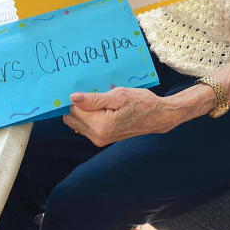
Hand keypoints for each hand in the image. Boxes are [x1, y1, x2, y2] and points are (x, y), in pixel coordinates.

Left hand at [63, 87, 180, 146]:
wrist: (156, 116)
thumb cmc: (141, 102)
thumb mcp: (119, 95)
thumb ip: (94, 99)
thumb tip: (73, 98)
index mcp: (101, 125)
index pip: (74, 110)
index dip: (78, 98)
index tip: (87, 89)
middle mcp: (97, 136)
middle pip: (72, 119)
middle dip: (78, 106)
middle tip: (92, 94)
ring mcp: (100, 139)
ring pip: (77, 123)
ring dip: (83, 112)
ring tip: (99, 100)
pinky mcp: (102, 139)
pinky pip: (86, 127)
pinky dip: (89, 117)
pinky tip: (102, 107)